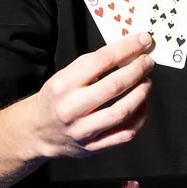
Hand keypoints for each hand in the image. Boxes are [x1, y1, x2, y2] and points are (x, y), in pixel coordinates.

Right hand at [20, 32, 154, 159]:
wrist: (38, 131)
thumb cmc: (56, 99)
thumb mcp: (64, 76)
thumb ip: (93, 65)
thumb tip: (128, 51)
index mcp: (63, 84)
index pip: (101, 61)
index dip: (127, 48)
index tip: (143, 40)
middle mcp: (72, 108)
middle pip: (114, 86)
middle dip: (138, 70)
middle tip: (148, 62)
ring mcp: (83, 130)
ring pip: (122, 111)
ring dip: (141, 94)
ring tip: (146, 82)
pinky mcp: (93, 147)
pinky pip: (125, 133)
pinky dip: (139, 117)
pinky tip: (141, 105)